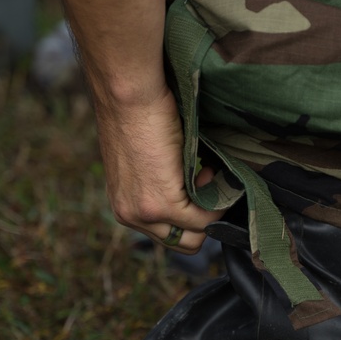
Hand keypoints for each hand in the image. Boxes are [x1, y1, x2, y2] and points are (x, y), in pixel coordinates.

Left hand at [97, 84, 223, 253]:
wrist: (130, 95)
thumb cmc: (138, 114)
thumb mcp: (146, 162)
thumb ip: (162, 186)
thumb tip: (196, 192)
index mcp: (125, 207)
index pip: (168, 235)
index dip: (190, 215)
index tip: (197, 183)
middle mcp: (129, 215)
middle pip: (183, 243)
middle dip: (203, 219)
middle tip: (204, 181)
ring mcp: (144, 213)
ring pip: (196, 235)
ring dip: (210, 209)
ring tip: (206, 173)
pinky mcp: (161, 203)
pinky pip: (203, 217)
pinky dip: (215, 199)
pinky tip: (208, 169)